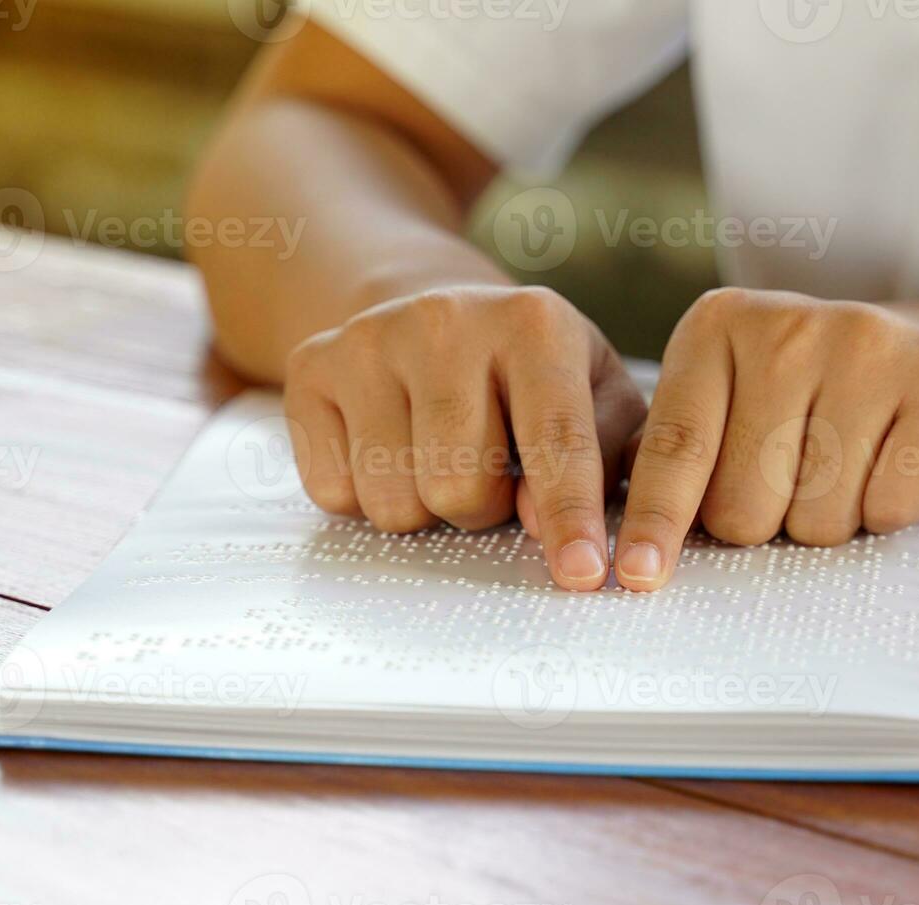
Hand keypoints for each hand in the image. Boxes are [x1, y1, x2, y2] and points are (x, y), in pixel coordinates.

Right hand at [284, 285, 645, 590]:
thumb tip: (543, 525)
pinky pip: (333, 491)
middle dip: (482, 508)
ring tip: (439, 458)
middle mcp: (446, 319)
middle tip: (490, 474)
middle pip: (459, 486)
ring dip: (424, 508)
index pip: (556, 440)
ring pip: (393, 500)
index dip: (569, 518)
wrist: (435, 314)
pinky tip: (390, 448)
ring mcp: (369, 338)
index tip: (582, 576)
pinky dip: (365, 496)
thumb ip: (606, 460)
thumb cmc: (535, 378)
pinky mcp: (311, 365)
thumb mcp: (599, 399)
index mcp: (534, 323)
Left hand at [613, 288, 918, 591]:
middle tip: (799, 481)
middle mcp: (787, 324)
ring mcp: (868, 344)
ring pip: (816, 519)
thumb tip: (619, 530)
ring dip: (831, 519)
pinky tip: (899, 463)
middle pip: (743, 504)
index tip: (634, 576)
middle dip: (767, 522)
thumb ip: (679, 449)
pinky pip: (890, 507)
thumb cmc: (824, 398)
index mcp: (718, 326)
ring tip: (852, 467)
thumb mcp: (736, 398)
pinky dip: (891, 511)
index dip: (655, 522)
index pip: (676, 448)